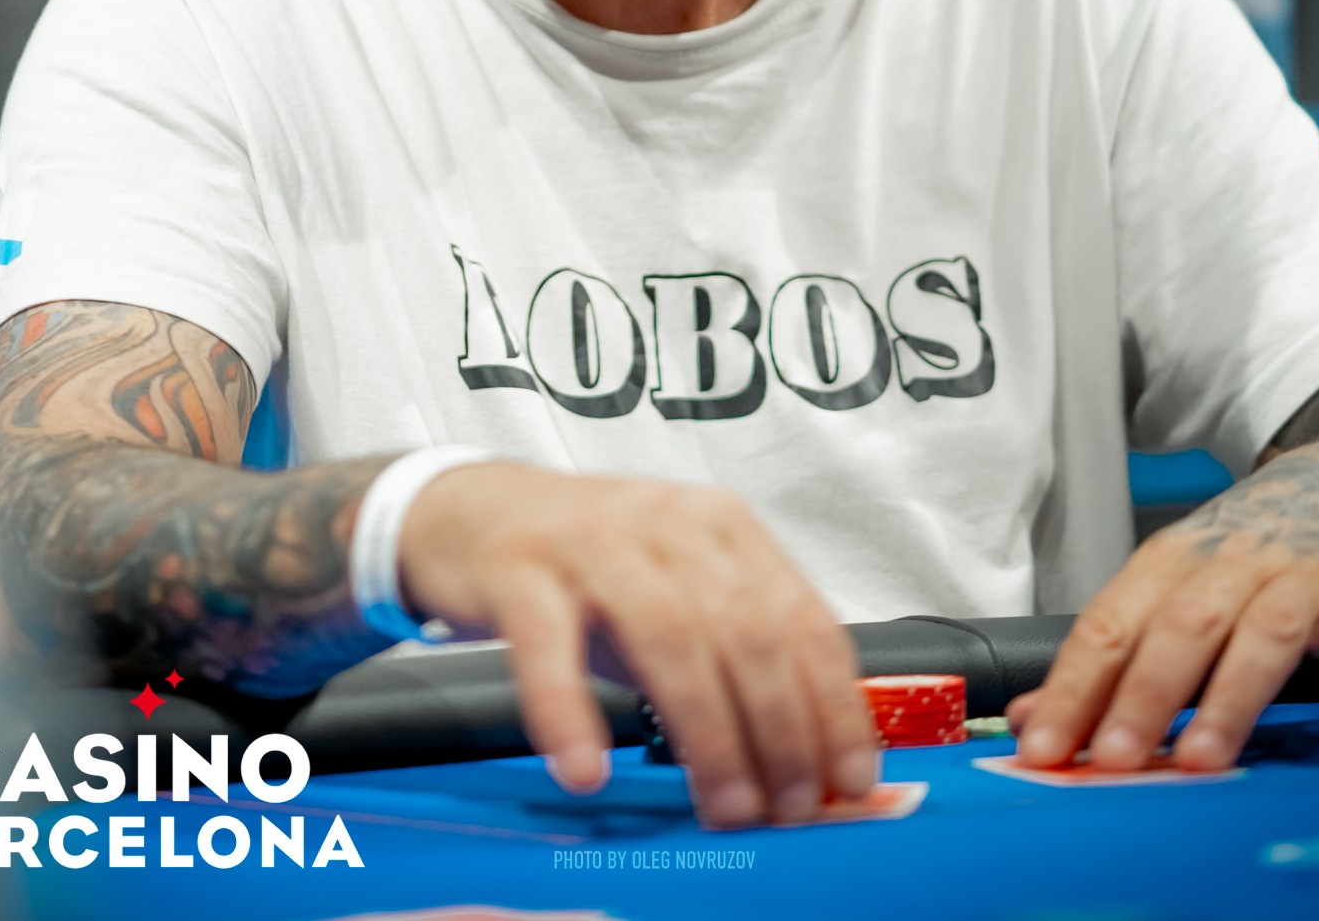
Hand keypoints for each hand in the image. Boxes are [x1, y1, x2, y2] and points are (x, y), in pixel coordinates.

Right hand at [399, 462, 878, 825]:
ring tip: (720, 803)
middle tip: (784, 806)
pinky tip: (585, 766)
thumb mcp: (677, 594)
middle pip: (745, 629)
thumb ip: (738, 661)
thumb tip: (813, 763)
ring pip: (669, 635)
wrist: (470, 511)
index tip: (848, 776)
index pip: (803, 616)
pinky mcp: (519, 568)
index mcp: (723, 525)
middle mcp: (666, 522)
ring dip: (706, 732)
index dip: (833, 704)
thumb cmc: (588, 567)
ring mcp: (590, 541)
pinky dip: (569, 712)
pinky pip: (548, 646)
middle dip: (778, 730)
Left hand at [1006, 445, 1318, 771]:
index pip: (1110, 623)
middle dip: (1144, 695)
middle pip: (1182, 627)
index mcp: (1174, 562)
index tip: (1043, 746)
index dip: (1074, 686)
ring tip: (1206, 763)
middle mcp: (1236, 562)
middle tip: (1116, 758)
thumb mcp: (1179, 585)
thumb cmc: (1254, 552)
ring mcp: (1309, 575)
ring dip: (1232, 699)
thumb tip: (1034, 717)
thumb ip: (1113, 654)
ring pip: (1266, 633)